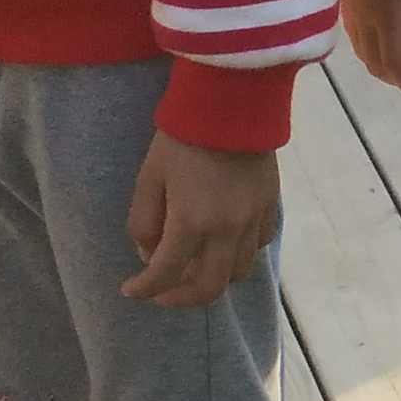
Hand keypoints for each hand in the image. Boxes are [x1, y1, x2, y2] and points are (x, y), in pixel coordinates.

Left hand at [125, 133, 279, 306]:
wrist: (232, 103)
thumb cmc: (181, 139)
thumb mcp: (149, 179)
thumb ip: (144, 223)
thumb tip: (151, 253)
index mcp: (191, 224)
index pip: (164, 275)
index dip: (143, 290)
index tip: (130, 289)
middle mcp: (226, 231)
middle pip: (209, 288)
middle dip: (181, 298)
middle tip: (164, 290)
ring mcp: (253, 219)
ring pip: (238, 272)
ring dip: (212, 277)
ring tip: (194, 266)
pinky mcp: (270, 205)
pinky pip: (257, 245)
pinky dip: (238, 254)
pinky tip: (223, 241)